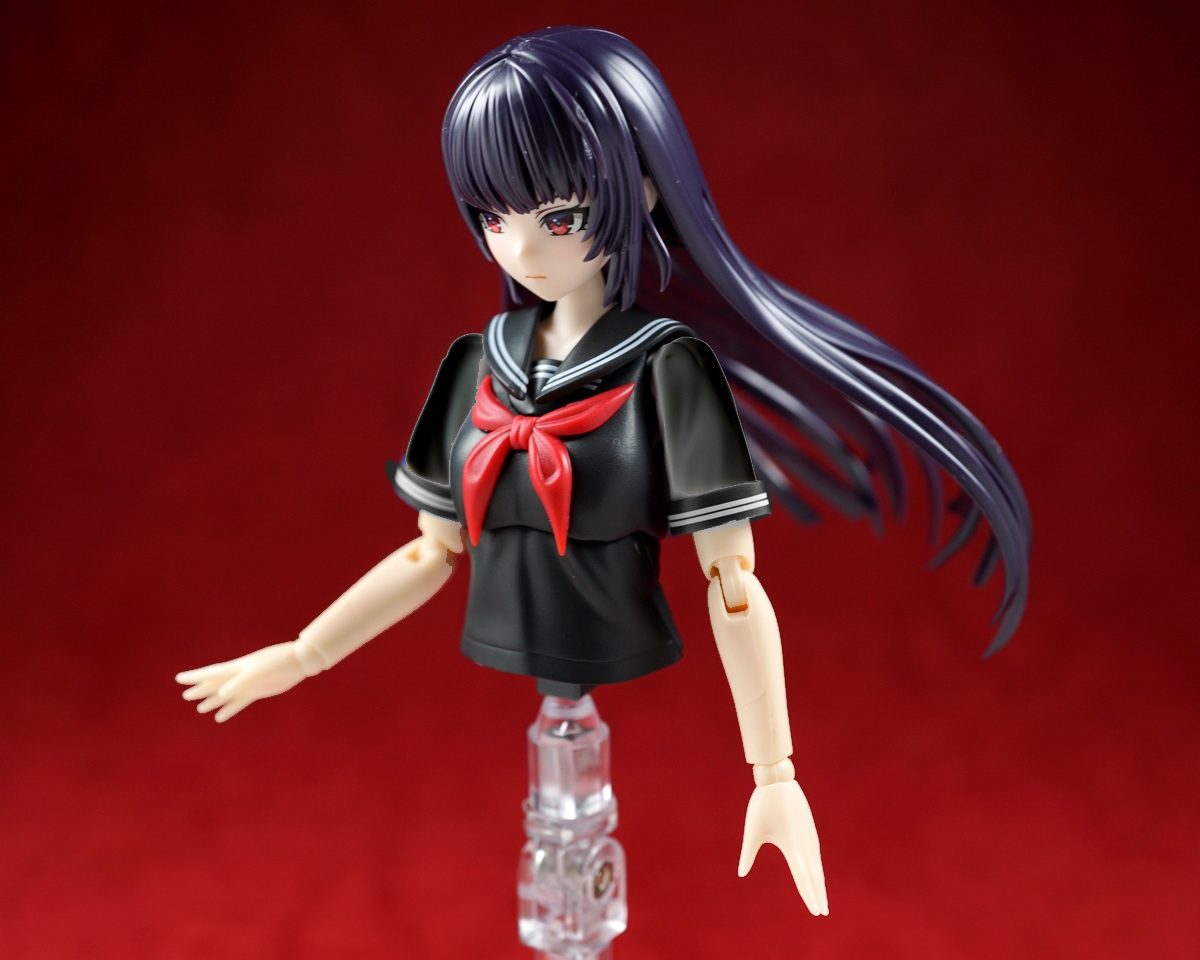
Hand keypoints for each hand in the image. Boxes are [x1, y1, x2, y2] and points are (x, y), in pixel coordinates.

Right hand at [176, 642, 305, 721]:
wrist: (298, 662)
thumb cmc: (278, 662)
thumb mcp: (259, 672)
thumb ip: (241, 682)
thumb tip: (223, 693)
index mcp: (237, 668)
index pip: (211, 673)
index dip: (195, 677)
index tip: (179, 679)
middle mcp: (239, 676)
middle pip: (215, 684)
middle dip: (201, 690)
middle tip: (185, 696)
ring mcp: (248, 684)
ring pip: (225, 694)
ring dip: (213, 700)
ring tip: (200, 708)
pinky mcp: (257, 691)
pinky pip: (239, 702)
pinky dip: (229, 709)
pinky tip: (220, 718)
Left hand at [739, 779, 827, 915]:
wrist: (778, 781)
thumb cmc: (762, 805)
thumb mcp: (752, 831)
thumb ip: (748, 853)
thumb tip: (741, 873)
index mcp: (792, 847)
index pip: (803, 878)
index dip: (809, 895)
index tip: (815, 911)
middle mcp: (805, 845)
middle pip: (814, 875)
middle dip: (818, 894)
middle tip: (822, 913)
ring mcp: (810, 837)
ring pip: (817, 866)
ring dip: (819, 883)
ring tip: (822, 898)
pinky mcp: (810, 830)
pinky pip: (816, 855)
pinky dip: (818, 869)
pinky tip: (817, 875)